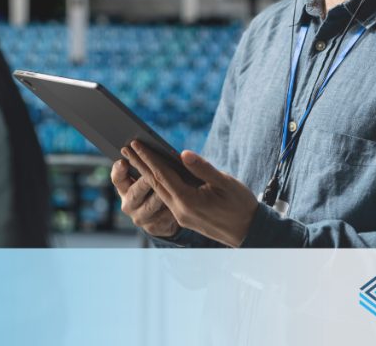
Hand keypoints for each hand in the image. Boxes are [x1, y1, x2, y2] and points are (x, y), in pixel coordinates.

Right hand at [111, 156, 179, 237]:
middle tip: (152, 174)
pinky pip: (165, 215)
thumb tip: (152, 151)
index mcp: (123, 188)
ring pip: (152, 204)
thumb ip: (149, 164)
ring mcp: (140, 217)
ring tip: (172, 187)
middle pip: (135, 192)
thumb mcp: (149, 176)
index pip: (117, 178)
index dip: (119, 170)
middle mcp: (128, 204)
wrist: (162, 216)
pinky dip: (174, 207)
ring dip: (162, 195)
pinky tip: (183, 201)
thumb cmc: (155, 187)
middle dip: (145, 182)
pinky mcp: (153, 227)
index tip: (123, 161)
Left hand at [123, 140, 258, 247]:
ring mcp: (182, 216)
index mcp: (188, 201)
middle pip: (155, 183)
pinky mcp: (185, 217)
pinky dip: (157, 184)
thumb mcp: (225, 182)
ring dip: (145, 174)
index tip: (135, 144)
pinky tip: (152, 175)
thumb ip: (202, 168)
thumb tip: (182, 154)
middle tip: (125, 148)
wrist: (250, 232)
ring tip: (133, 158)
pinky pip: (167, 198)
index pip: (162, 175)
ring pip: (159, 191)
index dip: (148, 158)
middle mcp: (180, 211)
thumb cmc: (241, 205)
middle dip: (139, 164)